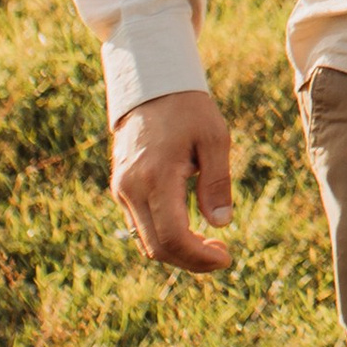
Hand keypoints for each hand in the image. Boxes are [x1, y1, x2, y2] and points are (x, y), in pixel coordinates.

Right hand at [111, 89, 236, 273]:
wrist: (150, 86)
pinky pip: (140, 226)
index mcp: (156, 177)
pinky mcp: (120, 188)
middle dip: (191, 260)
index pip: (172, 237)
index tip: (226, 258)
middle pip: (156, 248)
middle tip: (222, 253)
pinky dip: (164, 237)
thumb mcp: (214, 138)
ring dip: (178, 251)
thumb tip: (221, 224)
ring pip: (145, 241)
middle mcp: (131, 189)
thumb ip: (217, 183)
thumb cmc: (188, 109)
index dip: (199, 257)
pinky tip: (190, 229)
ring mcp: (121, 190)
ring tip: (210, 243)